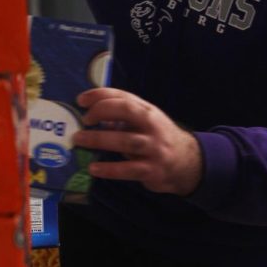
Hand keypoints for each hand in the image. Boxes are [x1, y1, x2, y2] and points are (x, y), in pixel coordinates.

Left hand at [72, 87, 202, 195]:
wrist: (187, 162)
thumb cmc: (158, 138)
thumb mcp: (145, 122)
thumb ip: (122, 116)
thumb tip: (93, 113)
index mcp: (148, 111)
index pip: (123, 97)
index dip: (101, 95)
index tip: (81, 100)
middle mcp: (152, 126)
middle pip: (127, 112)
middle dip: (102, 112)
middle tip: (84, 120)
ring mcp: (154, 148)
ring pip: (126, 141)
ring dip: (100, 139)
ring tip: (79, 140)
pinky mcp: (152, 170)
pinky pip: (128, 169)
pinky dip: (110, 169)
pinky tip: (94, 169)